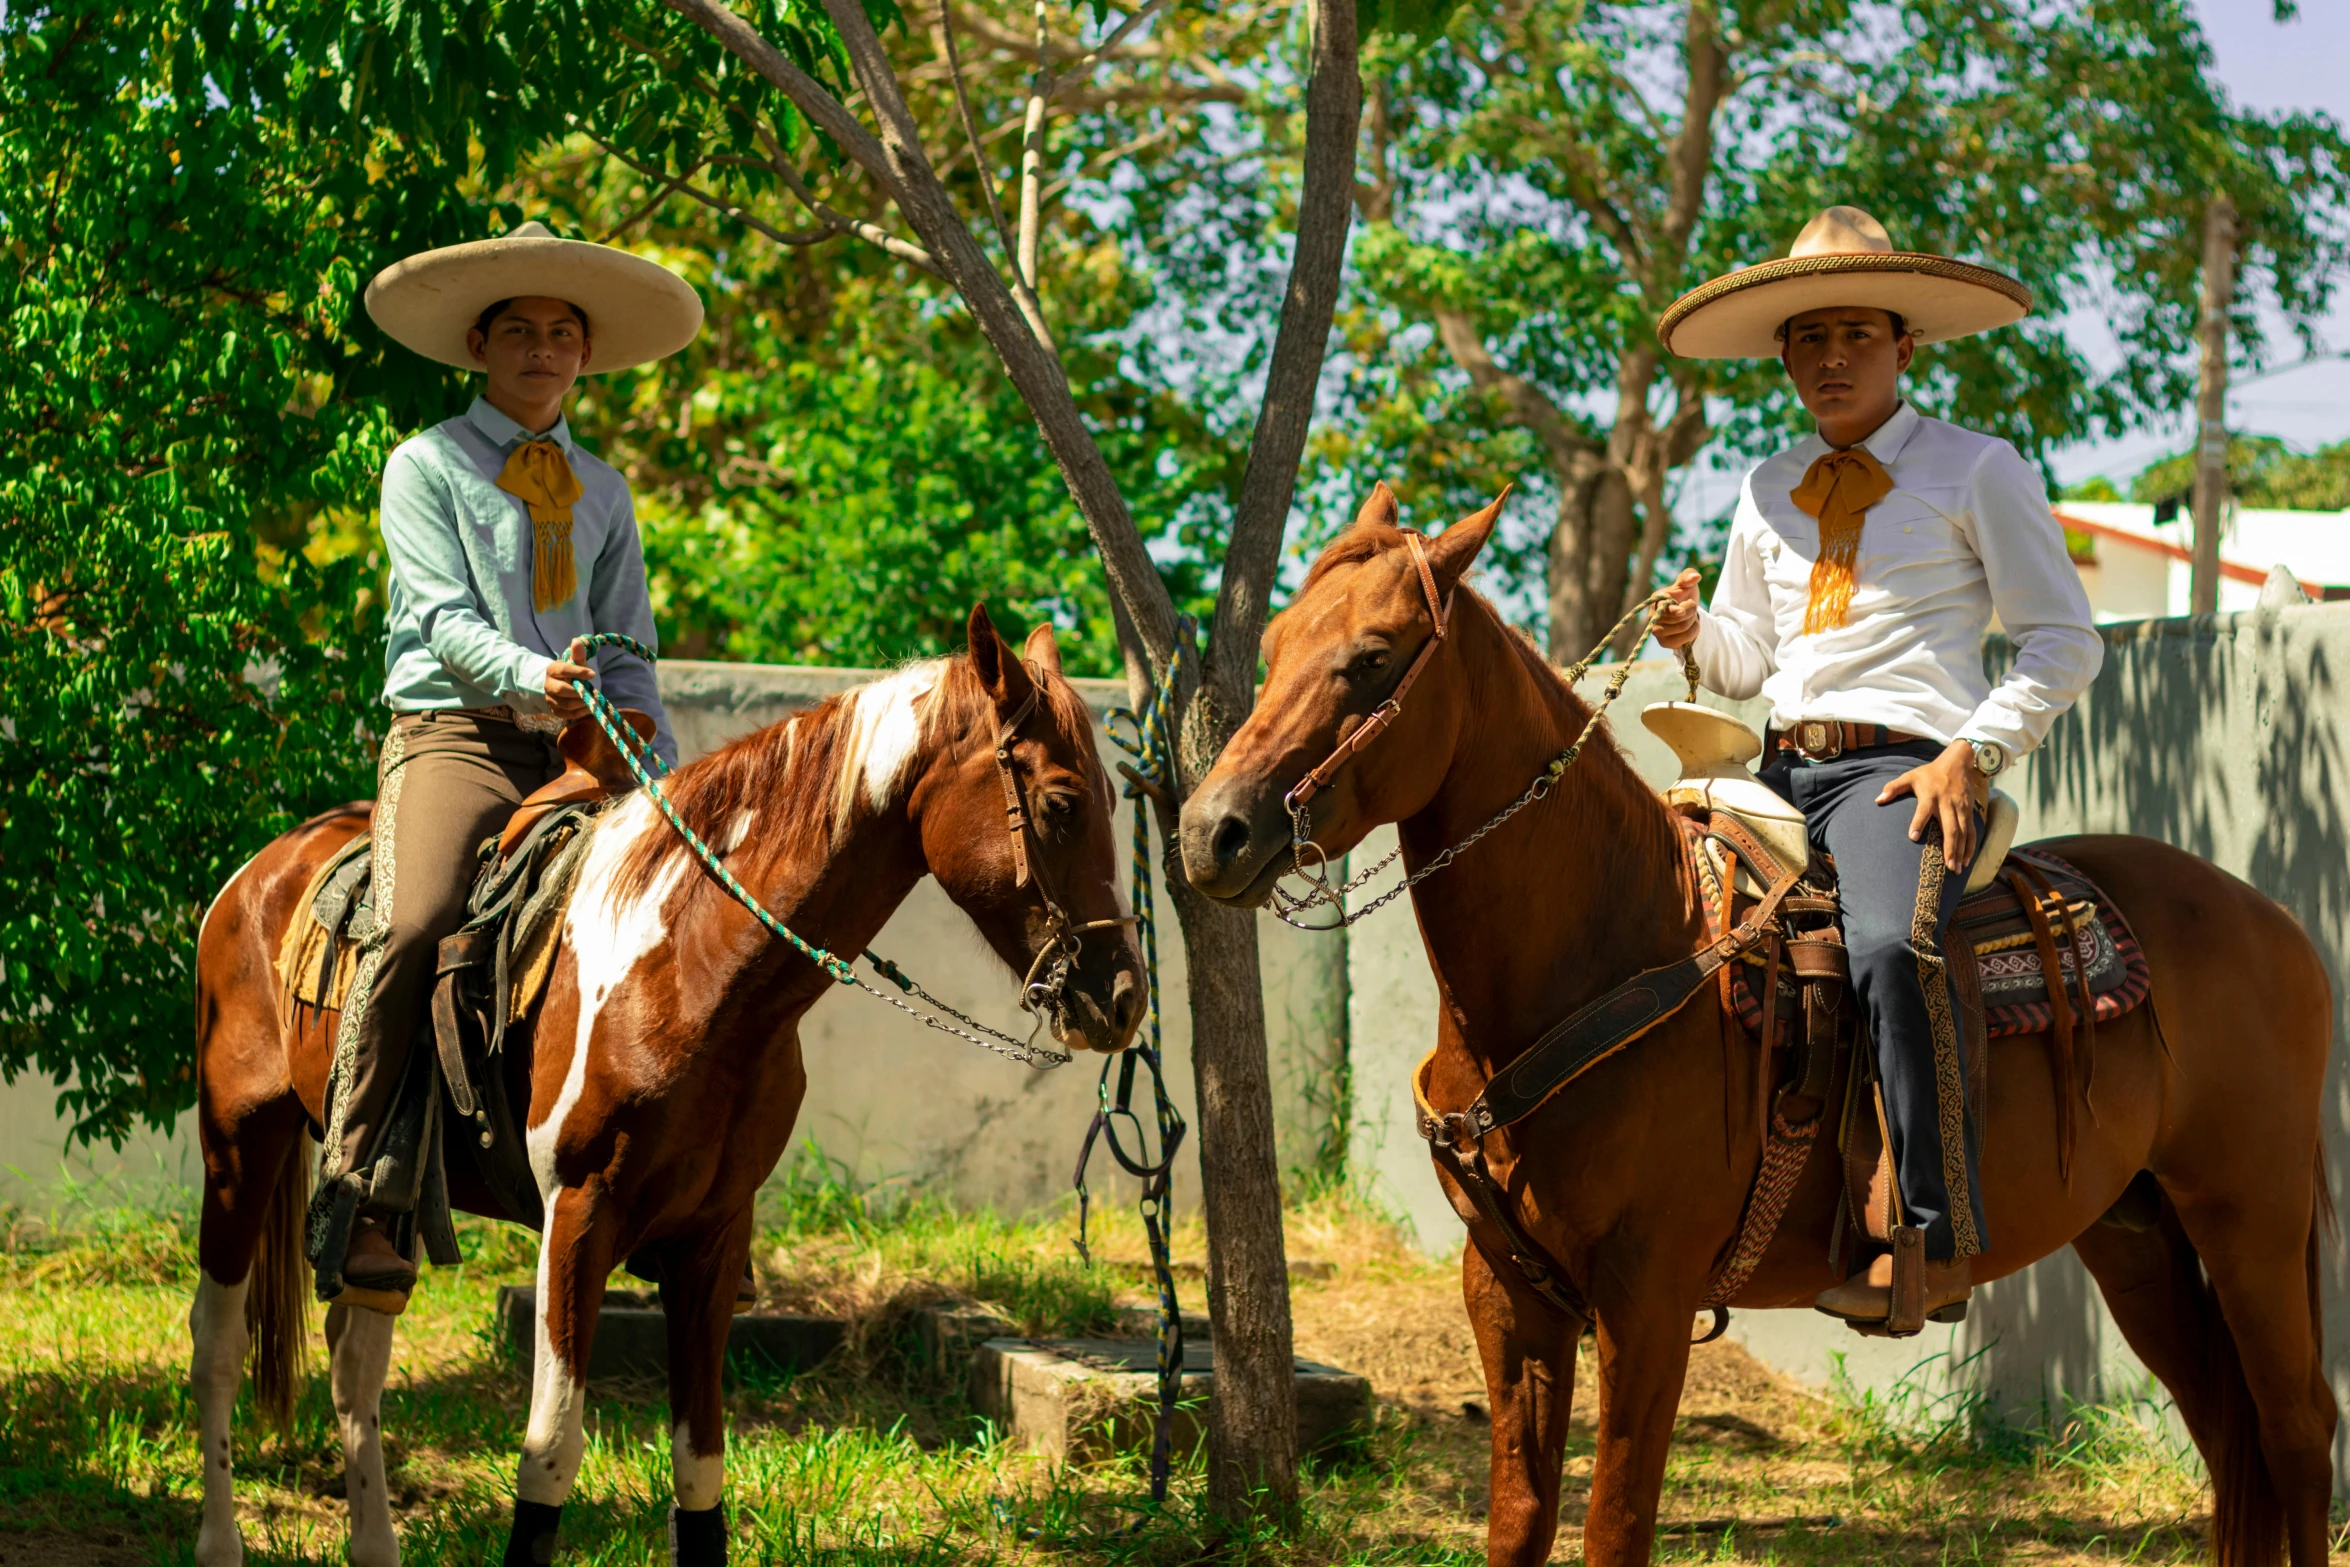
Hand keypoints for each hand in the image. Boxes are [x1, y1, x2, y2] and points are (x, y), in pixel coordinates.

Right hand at [543, 636, 593, 721]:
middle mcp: (548, 685)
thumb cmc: (570, 672)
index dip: (578, 672)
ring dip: (582, 703)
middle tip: (591, 691)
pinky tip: (588, 708)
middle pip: (562, 690)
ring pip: (566, 704)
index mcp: (552, 670)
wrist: (559, 685)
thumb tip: (577, 641)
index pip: (564, 670)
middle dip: (579, 691)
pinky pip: (567, 715)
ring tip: (592, 700)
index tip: (593, 674)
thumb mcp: (574, 662)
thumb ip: (577, 654)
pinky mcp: (554, 711)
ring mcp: (550, 699)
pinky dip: (580, 713)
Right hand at [1651, 569, 1703, 650]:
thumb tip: (1696, 576)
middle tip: (1692, 606)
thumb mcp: (1687, 584)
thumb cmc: (1684, 595)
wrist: (1686, 613)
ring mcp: (1656, 631)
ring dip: (1693, 621)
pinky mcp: (1663, 643)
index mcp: (1656, 600)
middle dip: (1692, 611)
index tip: (1681, 610)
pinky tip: (1689, 627)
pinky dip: (1693, 632)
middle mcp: (1652, 617)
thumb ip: (1689, 576)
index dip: (1672, 610)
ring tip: (1690, 616)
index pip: (1663, 607)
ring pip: (1683, 628)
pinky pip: (1684, 640)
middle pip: (1678, 618)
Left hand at [1876, 740, 1981, 869]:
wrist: (1957, 764)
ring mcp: (1961, 808)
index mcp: (1930, 795)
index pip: (1923, 809)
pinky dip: (1970, 846)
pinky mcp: (1969, 812)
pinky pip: (1971, 831)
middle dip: (1950, 847)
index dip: (1918, 822)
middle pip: (1950, 827)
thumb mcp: (1910, 776)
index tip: (1912, 837)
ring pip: (1963, 832)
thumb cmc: (1929, 773)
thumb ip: (1893, 787)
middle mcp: (1947, 803)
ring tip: (1956, 869)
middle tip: (1947, 866)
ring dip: (1961, 851)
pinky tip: (1966, 861)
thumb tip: (1877, 800)